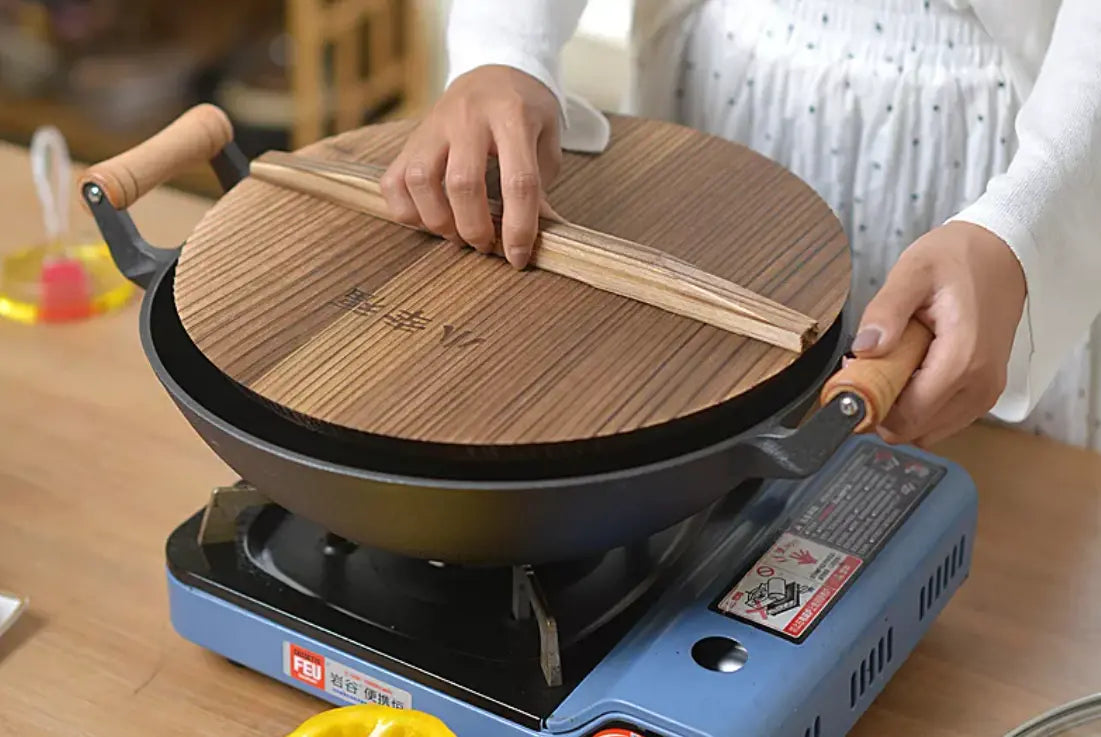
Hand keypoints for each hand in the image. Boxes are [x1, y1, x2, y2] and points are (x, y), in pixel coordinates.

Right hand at [380, 65, 561, 267]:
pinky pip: (393, 181)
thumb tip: (534, 241)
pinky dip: (406, 211)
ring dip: (437, 221)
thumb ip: (540, 190)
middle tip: (484, 244)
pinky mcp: (411, 138)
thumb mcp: (546, 143)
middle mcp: (469, 117)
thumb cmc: (525, 113)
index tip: (517, 257)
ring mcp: (434, 125)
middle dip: (474, 228)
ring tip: (455, 233)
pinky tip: (428, 218)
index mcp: (513, 117)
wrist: (495, 69)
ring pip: (420, 180)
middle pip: (463, 183)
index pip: (518, 181)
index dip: (518, 228)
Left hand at [852, 222, 1026, 446]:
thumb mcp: (913, 273)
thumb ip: (886, 311)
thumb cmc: (959, 260)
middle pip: (914, 429)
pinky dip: (919, 404)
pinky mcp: (983, 393)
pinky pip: (941, 419)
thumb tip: (866, 348)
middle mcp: (979, 386)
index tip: (853, 376)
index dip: (872, 404)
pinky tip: (911, 368)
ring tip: (893, 362)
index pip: (907, 415)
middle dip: (882, 405)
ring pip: (927, 430)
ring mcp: (985, 394)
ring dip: (900, 407)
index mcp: (963, 359)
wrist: (1001, 255)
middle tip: (870, 365)